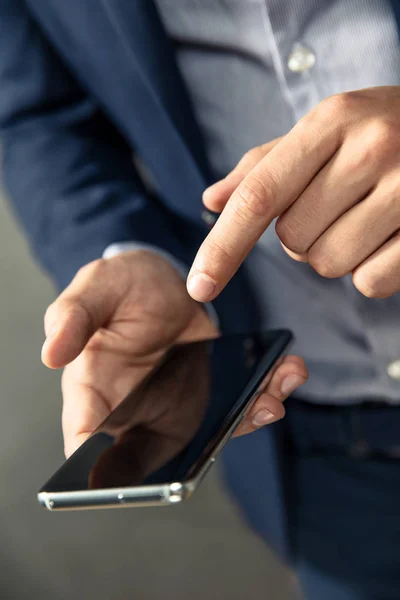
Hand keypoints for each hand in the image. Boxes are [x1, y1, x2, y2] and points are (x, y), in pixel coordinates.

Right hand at [41, 251, 307, 456]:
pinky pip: (235, 410)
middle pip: (158, 456)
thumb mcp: (95, 288)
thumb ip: (73, 317)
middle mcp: (135, 410)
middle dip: (197, 457)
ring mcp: (175, 407)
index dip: (103, 470)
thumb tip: (52, 353)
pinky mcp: (208, 394)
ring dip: (246, 419)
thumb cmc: (121, 286)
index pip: (87, 442)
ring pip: (208, 436)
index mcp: (94, 390)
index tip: (140, 480)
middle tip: (231, 425)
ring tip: (272, 396)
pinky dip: (262, 396)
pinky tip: (283, 374)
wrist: (165, 280)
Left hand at [187, 86, 399, 301]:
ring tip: (364, 217)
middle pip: (293, 240)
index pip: (260, 195)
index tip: (199, 286)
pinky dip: (370, 271)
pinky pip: (370, 283)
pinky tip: (388, 237)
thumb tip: (211, 200)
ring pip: (328, 264)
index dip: (223, 246)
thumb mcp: (323, 132)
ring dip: (335, 253)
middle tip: (337, 204)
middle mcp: (371, 149)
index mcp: (331, 121)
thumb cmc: (378, 132)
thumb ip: (264, 167)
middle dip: (304, 235)